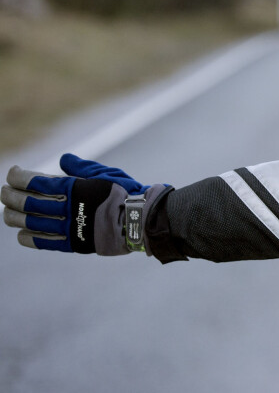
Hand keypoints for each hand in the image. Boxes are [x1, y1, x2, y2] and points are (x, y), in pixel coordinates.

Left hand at [2, 154, 169, 254]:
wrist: (141, 220)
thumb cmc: (126, 193)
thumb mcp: (105, 173)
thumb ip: (81, 167)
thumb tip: (62, 159)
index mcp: (75, 188)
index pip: (36, 182)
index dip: (19, 177)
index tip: (12, 173)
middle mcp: (68, 207)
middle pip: (28, 202)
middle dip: (10, 196)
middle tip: (3, 192)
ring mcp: (69, 227)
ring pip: (31, 223)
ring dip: (14, 217)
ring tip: (6, 213)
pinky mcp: (74, 243)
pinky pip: (44, 242)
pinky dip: (29, 238)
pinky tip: (21, 233)